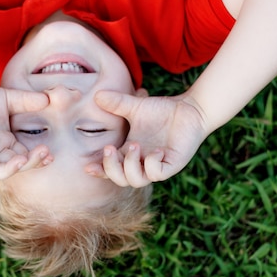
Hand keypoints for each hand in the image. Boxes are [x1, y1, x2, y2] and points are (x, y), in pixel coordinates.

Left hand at [0, 80, 50, 179]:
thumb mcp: (10, 98)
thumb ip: (28, 101)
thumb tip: (49, 98)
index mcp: (7, 143)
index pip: (26, 157)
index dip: (38, 159)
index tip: (51, 154)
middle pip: (14, 167)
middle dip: (30, 163)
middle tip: (43, 152)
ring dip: (8, 170)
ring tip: (21, 160)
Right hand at [86, 90, 208, 185]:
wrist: (189, 109)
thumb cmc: (162, 110)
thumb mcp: (135, 107)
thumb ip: (116, 103)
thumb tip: (97, 94)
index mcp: (129, 153)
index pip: (110, 169)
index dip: (99, 171)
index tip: (87, 166)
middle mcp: (141, 163)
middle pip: (120, 180)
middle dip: (111, 168)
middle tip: (109, 148)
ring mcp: (156, 165)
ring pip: (137, 181)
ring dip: (130, 165)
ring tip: (135, 145)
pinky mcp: (172, 165)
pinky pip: (157, 175)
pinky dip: (152, 164)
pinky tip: (157, 150)